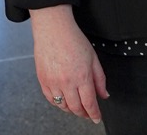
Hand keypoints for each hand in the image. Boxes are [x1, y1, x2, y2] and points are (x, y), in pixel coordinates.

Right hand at [30, 5, 108, 122]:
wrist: (53, 28)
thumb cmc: (73, 39)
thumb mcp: (93, 58)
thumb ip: (100, 79)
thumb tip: (104, 95)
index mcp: (82, 76)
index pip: (89, 103)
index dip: (94, 114)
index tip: (96, 118)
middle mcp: (67, 82)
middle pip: (76, 108)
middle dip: (84, 114)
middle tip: (88, 113)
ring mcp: (53, 82)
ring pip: (63, 106)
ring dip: (71, 110)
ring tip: (76, 107)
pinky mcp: (42, 79)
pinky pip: (50, 99)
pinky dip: (57, 103)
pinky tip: (63, 100)